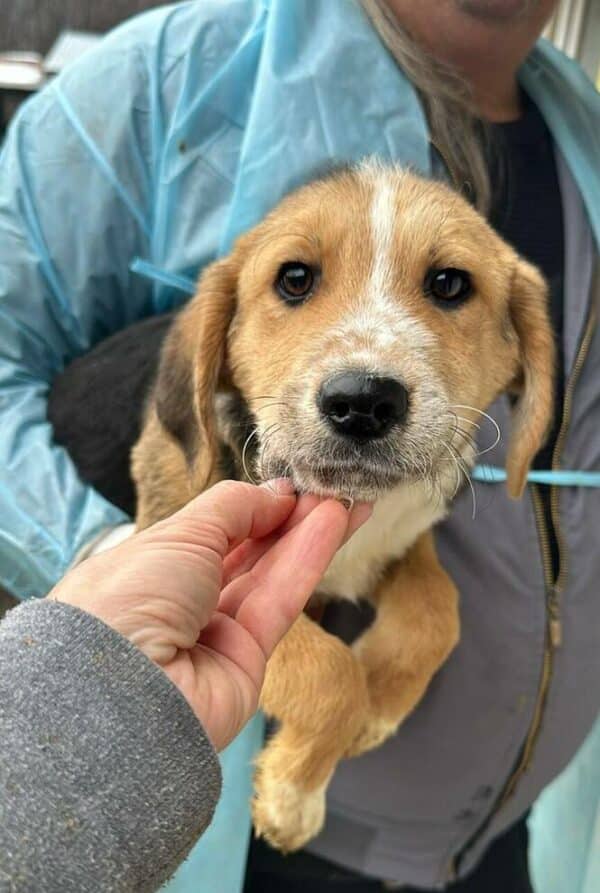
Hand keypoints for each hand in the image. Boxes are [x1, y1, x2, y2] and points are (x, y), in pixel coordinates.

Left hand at [48, 480, 370, 749]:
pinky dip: (308, 562)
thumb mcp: (180, 533)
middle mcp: (179, 601)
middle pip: (246, 552)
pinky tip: (335, 526)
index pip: (208, 531)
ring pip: (270, 576)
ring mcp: (213, 633)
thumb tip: (276, 492)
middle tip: (330, 487)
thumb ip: (234, 507)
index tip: (290, 483)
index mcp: (148, 568)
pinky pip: (281, 602)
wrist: (124, 693)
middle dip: (289, 519)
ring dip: (308, 535)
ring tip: (348, 500)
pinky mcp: (247, 661)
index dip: (250, 506)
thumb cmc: (132, 598)